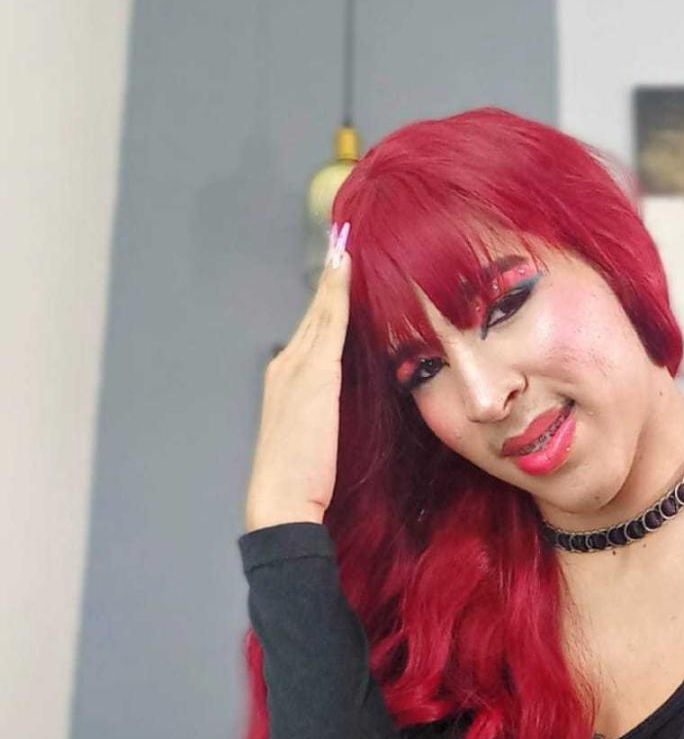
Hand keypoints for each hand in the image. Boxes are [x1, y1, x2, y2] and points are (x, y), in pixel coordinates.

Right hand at [243, 226, 351, 531]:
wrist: (281, 499)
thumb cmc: (302, 478)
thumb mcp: (316, 433)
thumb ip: (327, 407)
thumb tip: (348, 393)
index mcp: (285, 377)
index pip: (311, 329)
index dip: (327, 297)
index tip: (340, 265)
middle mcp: (286, 364)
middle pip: (314, 313)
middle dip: (329, 277)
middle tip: (344, 239)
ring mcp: (297, 367)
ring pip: (321, 313)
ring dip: (334, 277)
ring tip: (346, 243)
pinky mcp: (315, 375)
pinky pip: (330, 324)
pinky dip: (337, 294)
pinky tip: (347, 270)